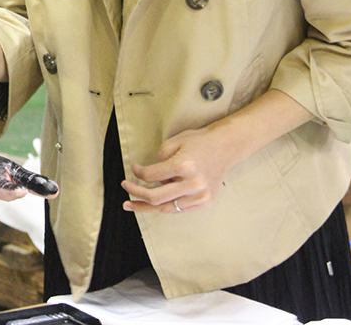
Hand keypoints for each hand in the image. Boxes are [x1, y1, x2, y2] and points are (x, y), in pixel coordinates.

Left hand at [121, 126, 235, 213]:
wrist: (225, 148)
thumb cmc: (197, 142)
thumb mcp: (173, 142)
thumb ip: (159, 160)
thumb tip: (147, 176)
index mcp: (184, 166)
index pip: (152, 176)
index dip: (138, 173)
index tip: (133, 168)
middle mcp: (193, 184)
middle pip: (156, 197)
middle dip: (136, 193)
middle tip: (125, 187)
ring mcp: (201, 196)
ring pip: (167, 208)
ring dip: (146, 207)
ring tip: (130, 205)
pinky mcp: (205, 202)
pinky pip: (179, 209)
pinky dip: (164, 206)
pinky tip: (151, 204)